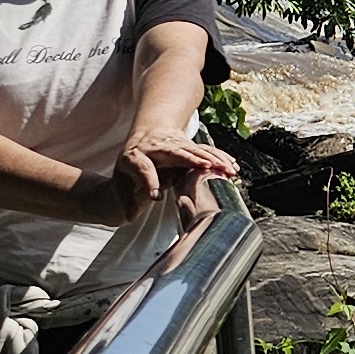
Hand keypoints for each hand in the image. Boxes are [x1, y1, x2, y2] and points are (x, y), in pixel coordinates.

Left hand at [100, 132, 239, 224]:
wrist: (146, 136)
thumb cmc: (133, 164)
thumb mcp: (123, 182)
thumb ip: (127, 200)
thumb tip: (129, 217)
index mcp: (136, 157)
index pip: (143, 168)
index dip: (150, 181)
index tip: (157, 197)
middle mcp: (156, 147)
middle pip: (174, 152)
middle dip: (191, 159)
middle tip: (206, 167)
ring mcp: (173, 143)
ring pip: (194, 150)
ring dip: (212, 158)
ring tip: (227, 169)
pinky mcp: (187, 145)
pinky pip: (204, 150)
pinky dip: (219, 156)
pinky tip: (231, 164)